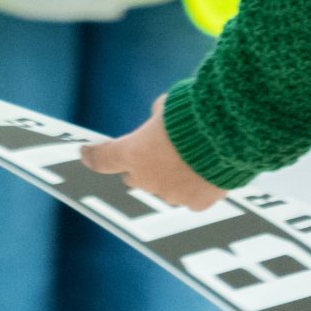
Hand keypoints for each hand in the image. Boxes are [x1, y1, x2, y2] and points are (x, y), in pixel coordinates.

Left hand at [80, 95, 226, 208]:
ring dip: (171, 177)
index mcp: (133, 153)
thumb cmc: (193, 114)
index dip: (92, 156)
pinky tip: (207, 171)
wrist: (225, 135)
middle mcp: (147, 179)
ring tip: (191, 159)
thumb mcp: (167, 105)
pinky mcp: (196, 204)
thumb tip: (159, 118)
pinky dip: (196, 187)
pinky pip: (190, 197)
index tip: (85, 153)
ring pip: (164, 189)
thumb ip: (157, 118)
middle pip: (135, 178)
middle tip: (157, 153)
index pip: (102, 158)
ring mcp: (171, 195)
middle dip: (142, 168)